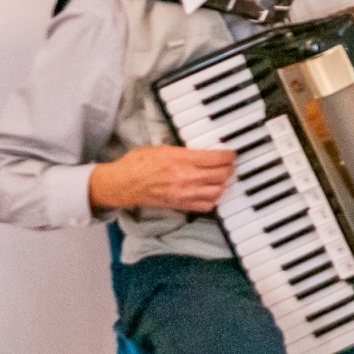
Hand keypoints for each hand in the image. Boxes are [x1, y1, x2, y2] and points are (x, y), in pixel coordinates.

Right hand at [88, 145, 235, 212]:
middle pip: (221, 175)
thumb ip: (184, 151)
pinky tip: (212, 192)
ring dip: (223, 184)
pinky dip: (213, 199)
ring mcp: (184, 193)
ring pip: (218, 191)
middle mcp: (186, 177)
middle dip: (229, 168)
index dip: (229, 156)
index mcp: (182, 159)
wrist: (122, 184)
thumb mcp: (162, 148)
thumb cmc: (138, 163)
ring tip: (222, 178)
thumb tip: (202, 150)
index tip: (231, 154)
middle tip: (230, 165)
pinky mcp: (180, 205)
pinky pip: (206, 206)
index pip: (217, 158)